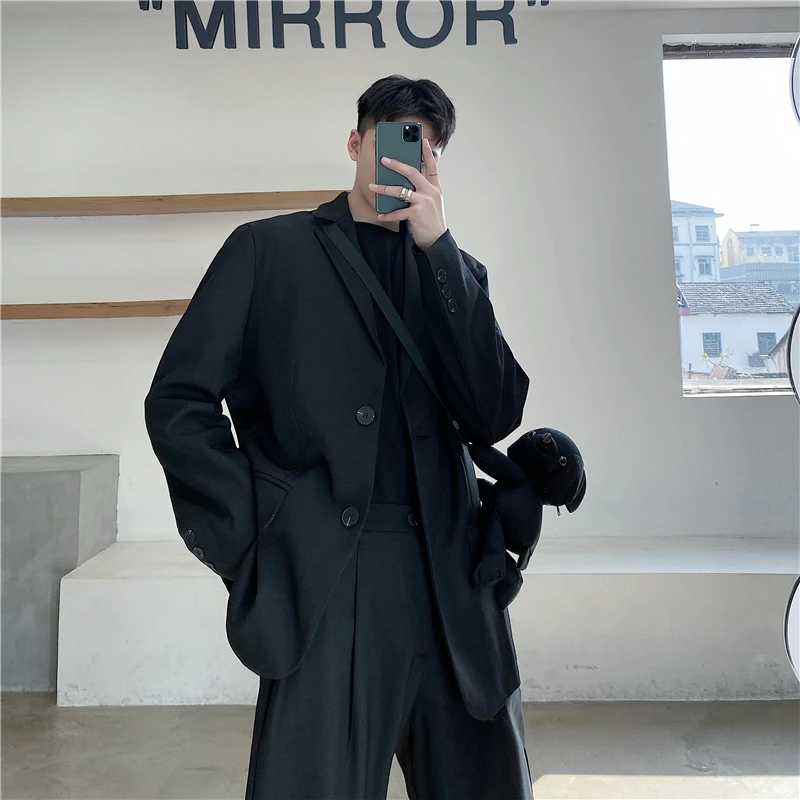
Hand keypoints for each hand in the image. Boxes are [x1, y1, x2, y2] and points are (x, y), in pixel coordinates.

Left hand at [368, 137, 446, 251]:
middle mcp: (431, 192)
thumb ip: (424, 191)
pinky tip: (381, 214)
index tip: (423, 140)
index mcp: (435, 188)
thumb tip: (407, 182)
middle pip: (412, 172)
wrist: (437, 241)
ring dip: (384, 188)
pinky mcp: (416, 214)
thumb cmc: (432, 222)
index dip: (428, 153)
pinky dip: (388, 214)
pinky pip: (398, 211)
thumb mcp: (433, 203)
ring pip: (401, 190)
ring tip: (372, 186)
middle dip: (396, 164)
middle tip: (384, 159)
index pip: (433, 167)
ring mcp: (424, 202)